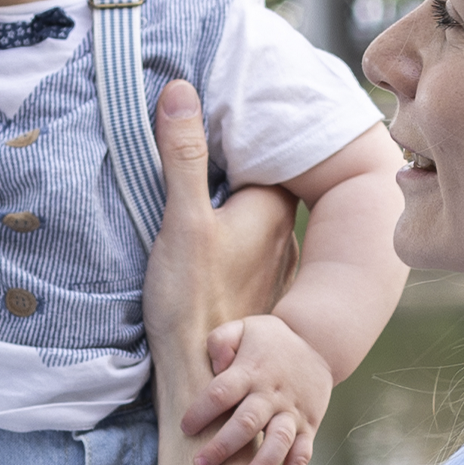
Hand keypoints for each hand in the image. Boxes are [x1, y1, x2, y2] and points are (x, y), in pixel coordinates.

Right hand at [142, 83, 297, 454]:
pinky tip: (207, 258)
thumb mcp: (181, 218)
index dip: (243, 141)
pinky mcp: (260, 299)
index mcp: (272, 210)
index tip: (219, 126)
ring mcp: (275, 272)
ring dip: (235, 215)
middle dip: (238, 175)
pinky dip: (233, 249)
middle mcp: (284, 239)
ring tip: (200, 208)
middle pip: (263, 189)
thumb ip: (181, 154)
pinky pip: (250, 258)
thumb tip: (179, 89)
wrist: (200, 376)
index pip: (267, 157)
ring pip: (258, 225)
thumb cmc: (192, 298)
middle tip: (203, 166)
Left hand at [185, 314, 331, 464]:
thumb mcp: (243, 328)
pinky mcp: (309, 427)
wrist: (319, 344)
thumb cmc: (269, 340)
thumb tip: (216, 366)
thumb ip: (221, 341)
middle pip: (247, 423)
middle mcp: (272, 395)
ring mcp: (292, 413)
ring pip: (279, 443)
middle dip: (223, 447)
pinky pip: (302, 456)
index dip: (202, 410)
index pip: (222, 392)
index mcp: (250, 372)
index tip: (185, 427)